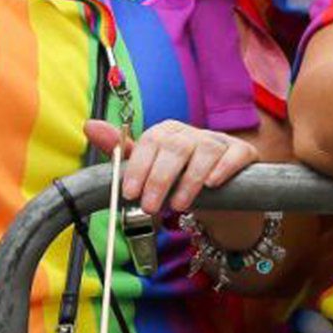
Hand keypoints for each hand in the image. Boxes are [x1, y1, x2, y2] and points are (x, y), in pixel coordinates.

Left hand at [84, 118, 257, 215]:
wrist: (219, 194)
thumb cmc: (179, 179)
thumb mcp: (150, 169)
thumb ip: (123, 152)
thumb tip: (90, 125)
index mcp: (167, 133)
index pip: (151, 141)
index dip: (139, 167)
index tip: (130, 192)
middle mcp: (192, 134)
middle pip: (175, 147)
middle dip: (160, 179)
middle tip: (150, 206)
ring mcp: (218, 142)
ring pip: (205, 151)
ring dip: (190, 179)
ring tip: (179, 204)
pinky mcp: (242, 152)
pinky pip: (234, 154)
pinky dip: (222, 168)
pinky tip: (212, 183)